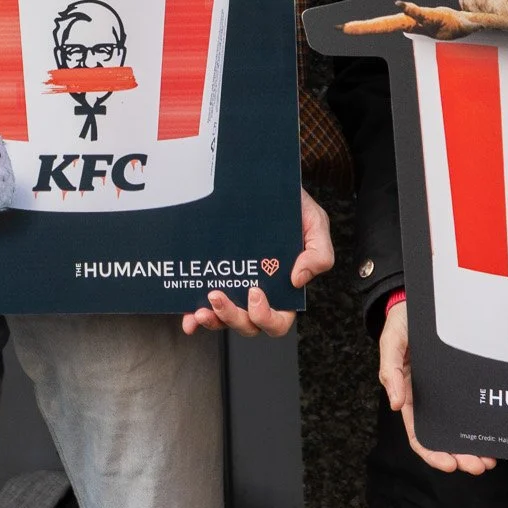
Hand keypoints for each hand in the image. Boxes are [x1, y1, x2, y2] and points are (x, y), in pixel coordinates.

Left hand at [182, 188, 334, 337]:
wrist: (265, 182)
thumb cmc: (292, 207)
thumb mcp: (315, 224)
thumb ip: (319, 253)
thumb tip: (298, 279)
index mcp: (284, 289)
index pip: (278, 320)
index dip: (266, 317)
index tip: (254, 292)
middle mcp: (259, 294)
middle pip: (249, 324)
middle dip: (233, 318)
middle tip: (218, 296)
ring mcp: (235, 288)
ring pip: (225, 320)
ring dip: (214, 320)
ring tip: (201, 310)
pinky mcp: (216, 276)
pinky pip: (205, 306)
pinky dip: (194, 318)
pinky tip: (188, 317)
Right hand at [379, 300, 496, 475]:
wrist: (421, 299)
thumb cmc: (402, 322)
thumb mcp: (391, 341)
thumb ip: (390, 369)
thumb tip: (393, 403)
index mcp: (408, 395)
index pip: (419, 434)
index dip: (433, 453)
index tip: (450, 464)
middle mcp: (429, 399)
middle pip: (444, 438)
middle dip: (460, 457)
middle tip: (480, 465)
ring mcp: (447, 391)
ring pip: (460, 428)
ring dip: (473, 448)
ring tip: (490, 459)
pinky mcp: (462, 380)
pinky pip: (472, 408)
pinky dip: (481, 425)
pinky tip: (493, 433)